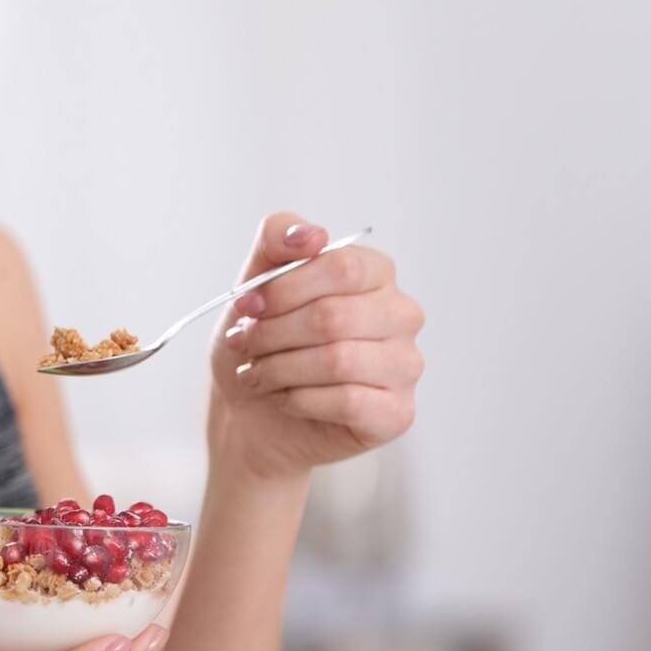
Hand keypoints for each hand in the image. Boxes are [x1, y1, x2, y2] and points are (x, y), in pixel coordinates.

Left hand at [210, 212, 424, 478]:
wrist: (248, 416)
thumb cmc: (261, 346)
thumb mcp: (253, 286)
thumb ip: (277, 241)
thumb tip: (310, 234)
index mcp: (375, 273)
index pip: (342, 266)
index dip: (284, 287)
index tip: (246, 304)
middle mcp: (401, 315)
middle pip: (335, 316)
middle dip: (273, 333)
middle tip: (245, 344)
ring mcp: (406, 365)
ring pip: (339, 360)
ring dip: (280, 369)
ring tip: (257, 373)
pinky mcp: (397, 413)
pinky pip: (347, 400)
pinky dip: (299, 400)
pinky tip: (286, 398)